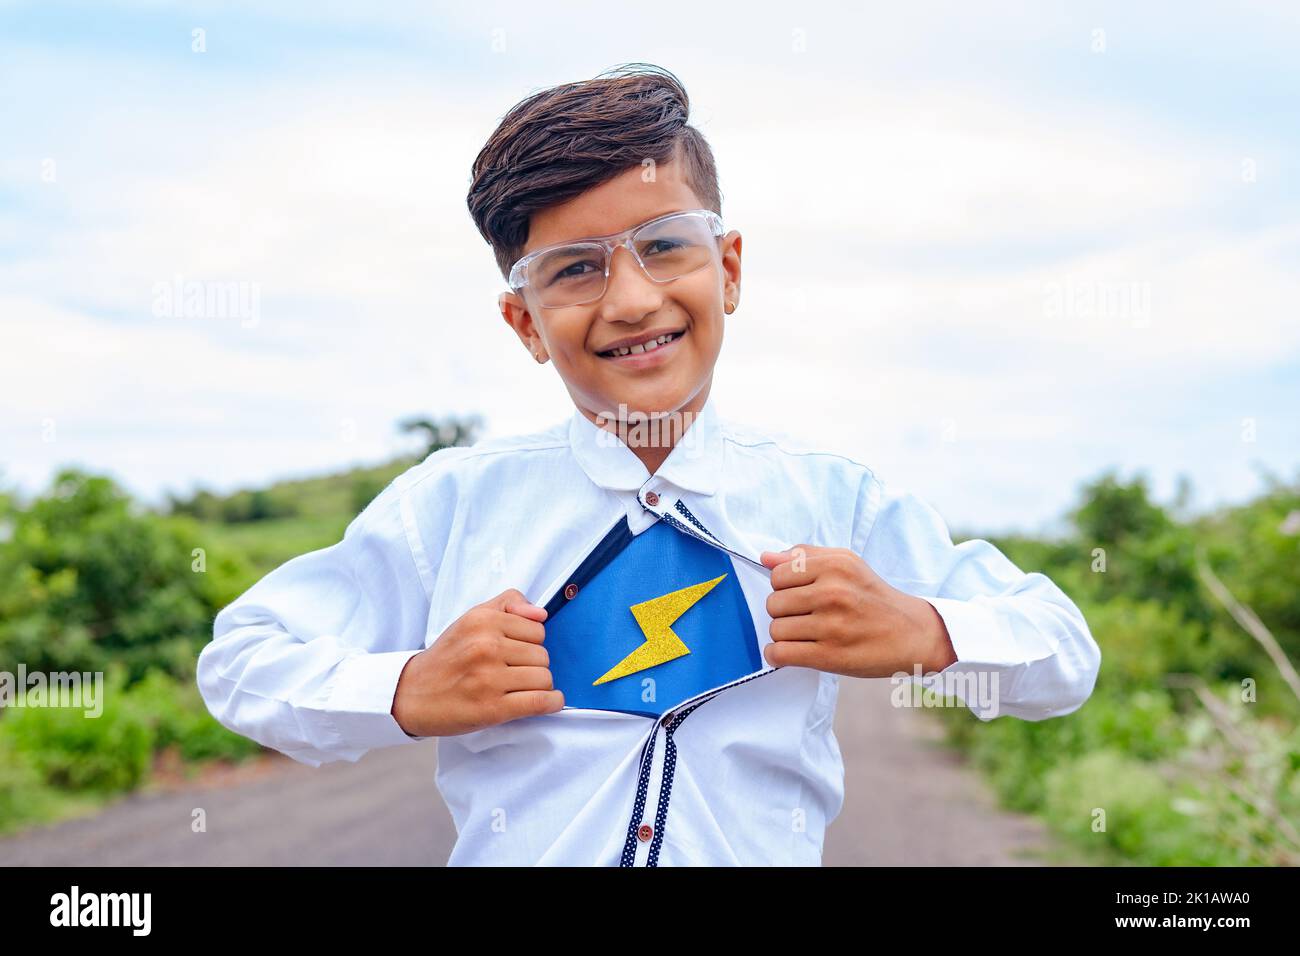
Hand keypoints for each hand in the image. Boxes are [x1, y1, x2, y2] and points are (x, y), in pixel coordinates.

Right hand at [391, 588, 563, 736]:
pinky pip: (540, 701)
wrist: (411, 694)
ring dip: (538, 686)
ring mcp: (489, 678)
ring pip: (544, 678)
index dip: (530, 643)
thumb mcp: (471, 618)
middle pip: (543, 655)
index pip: (537, 629)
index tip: (515, 652)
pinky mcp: (492, 708)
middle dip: (533, 665)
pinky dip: (551, 703)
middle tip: (513, 673)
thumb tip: (541, 613)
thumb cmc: (447, 657)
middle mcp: (486, 646)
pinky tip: (547, 702)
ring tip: (519, 688)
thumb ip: (507, 604)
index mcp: (482, 621)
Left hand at [759, 546, 957, 677]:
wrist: (912, 633)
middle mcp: (833, 592)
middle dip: (784, 612)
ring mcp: (831, 625)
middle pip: (773, 603)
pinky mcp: (830, 656)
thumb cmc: (874, 597)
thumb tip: (765, 558)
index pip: (778, 575)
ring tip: (806, 634)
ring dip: (785, 635)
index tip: (801, 595)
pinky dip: (778, 656)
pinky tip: (792, 652)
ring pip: (775, 630)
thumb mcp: (847, 564)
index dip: (784, 587)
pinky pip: (780, 654)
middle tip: (806, 617)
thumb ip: (806, 556)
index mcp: (835, 566)